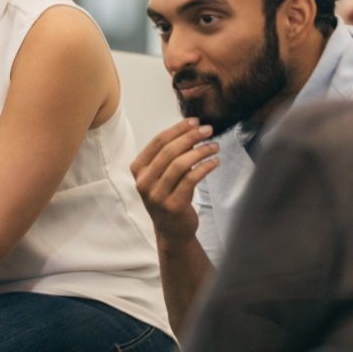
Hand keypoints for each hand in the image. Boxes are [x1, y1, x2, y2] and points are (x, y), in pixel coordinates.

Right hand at [130, 118, 218, 242]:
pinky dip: (204, 168)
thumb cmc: (168, 197)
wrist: (171, 230)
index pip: (157, 142)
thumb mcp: (162, 175)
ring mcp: (157, 195)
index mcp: (138, 169)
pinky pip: (191, 179)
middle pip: (169, 151)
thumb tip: (191, 130)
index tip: (194, 122)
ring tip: (214, 146)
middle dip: (190, 137)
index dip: (177, 129)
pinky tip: (214, 162)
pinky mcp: (173, 205)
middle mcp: (144, 182)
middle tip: (208, 130)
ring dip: (200, 152)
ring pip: (180, 164)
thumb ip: (170, 155)